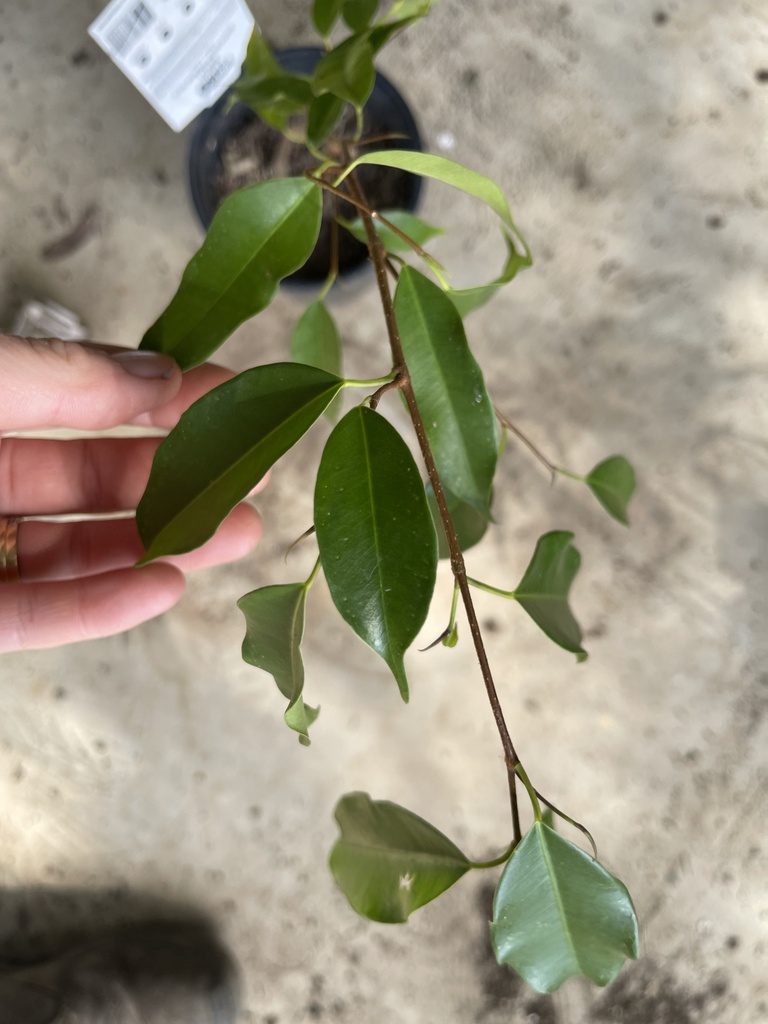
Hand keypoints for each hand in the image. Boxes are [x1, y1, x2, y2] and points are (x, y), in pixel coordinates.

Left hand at [0, 334, 262, 651]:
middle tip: (252, 470)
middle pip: (86, 484)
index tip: (224, 391)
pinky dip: (99, 608)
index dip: (152, 398)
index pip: (75, 403)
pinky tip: (163, 586)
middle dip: (176, 477)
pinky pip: (33, 618)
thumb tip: (156, 372)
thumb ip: (56, 377)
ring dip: (159, 546)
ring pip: (71, 554)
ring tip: (238, 532)